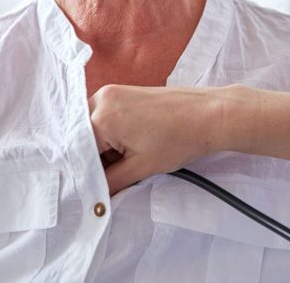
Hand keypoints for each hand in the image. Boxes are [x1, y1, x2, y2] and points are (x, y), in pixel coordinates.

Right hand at [88, 84, 251, 193]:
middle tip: (113, 176)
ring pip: (95, 128)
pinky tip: (132, 147)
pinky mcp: (125, 92)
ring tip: (128, 160)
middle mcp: (102, 98)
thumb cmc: (180, 139)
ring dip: (105, 148)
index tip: (95, 188)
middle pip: (84, 137)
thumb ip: (109, 183)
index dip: (86, 172)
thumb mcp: (140, 168)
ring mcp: (113, 92)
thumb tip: (92, 197)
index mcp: (101, 115)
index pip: (78, 151)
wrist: (211, 115)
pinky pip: (107, 117)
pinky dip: (114, 135)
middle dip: (96, 159)